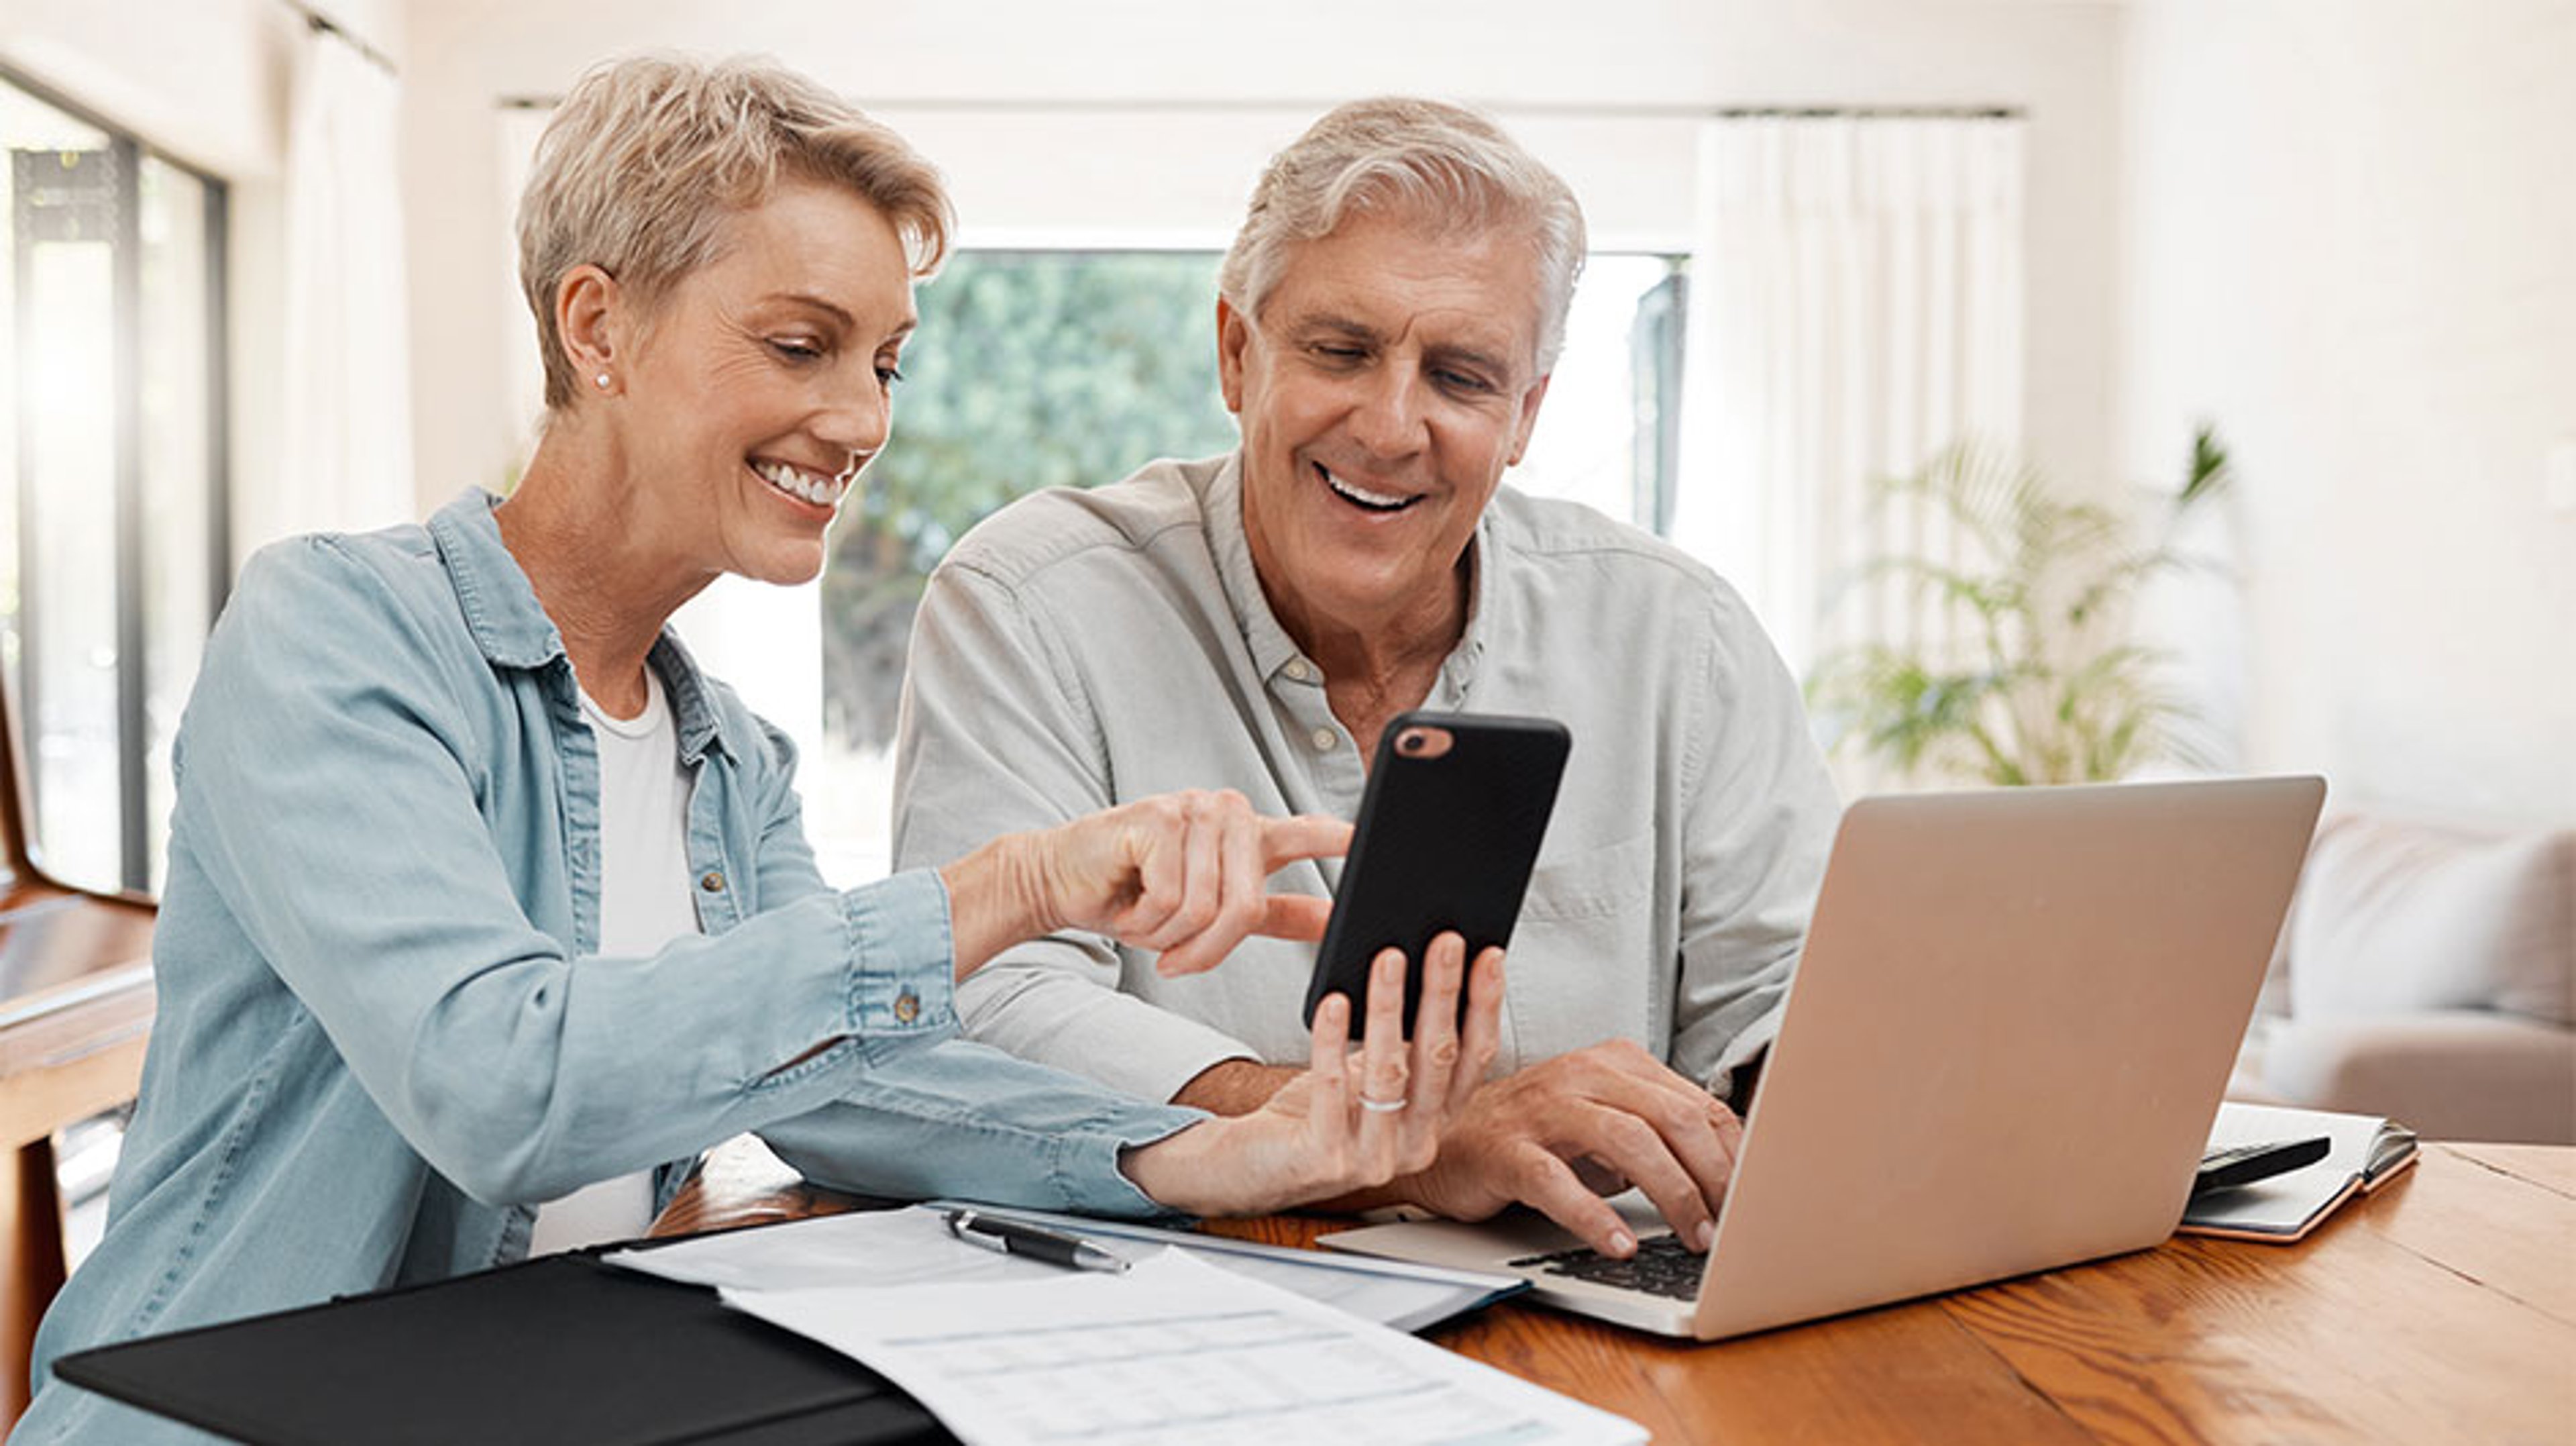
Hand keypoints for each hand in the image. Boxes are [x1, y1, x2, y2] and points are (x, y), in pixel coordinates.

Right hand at [941, 790, 1349, 979]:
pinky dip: (1146, 920)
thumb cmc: (1136, 895)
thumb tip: (1334, 918)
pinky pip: (1170, 898)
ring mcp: (1191, 809)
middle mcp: (1226, 810)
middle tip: (1175, 961)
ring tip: (1146, 922)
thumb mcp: (1212, 910)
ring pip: (1206, 907)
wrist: (1063, 881)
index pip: (1306, 832)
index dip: (1339, 840)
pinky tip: (1128, 902)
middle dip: (1208, 949)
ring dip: (1169, 935)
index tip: (1376, 841)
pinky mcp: (1156, 819)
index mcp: (1248, 831)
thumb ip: (1274, 911)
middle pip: (1246, 904)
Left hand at [1122, 932, 1505, 1215]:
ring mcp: (1373, 1156)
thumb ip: (1400, 1039)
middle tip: (1445, 941)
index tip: (1489, 955)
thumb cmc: (1317, 1111)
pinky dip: (1333, 1041)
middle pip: (1439, 1058)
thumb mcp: (1369, 1073)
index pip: (1476, 1059)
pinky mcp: (1325, 1157)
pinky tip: (1334, 1003)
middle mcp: (1415, 1142)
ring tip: (1387, 958)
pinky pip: (1331, 1089)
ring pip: (1390, 1072)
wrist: (1258, 1166)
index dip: (1485, 1006)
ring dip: (1390, 1008)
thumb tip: (1415, 961)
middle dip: (1443, 992)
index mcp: (1434, 1119)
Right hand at [1394, 1039, 1744, 1257]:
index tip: (1754, 1195)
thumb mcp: (1604, 1122)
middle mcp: (1583, 1075)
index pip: (1695, 1102)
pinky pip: (1558, 1181)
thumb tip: (1726, 1173)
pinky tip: (1620, 1242)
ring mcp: (1544, 1109)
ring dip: (1671, 1193)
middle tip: (1730, 1223)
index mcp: (1615, 1062)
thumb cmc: (1534, 1133)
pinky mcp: (1508, 1149)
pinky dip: (1595, 1215)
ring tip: (1692, 1234)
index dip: (1734, 1153)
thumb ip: (1656, 1133)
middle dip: (1712, 1175)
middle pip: (1671, 1117)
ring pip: (1627, 1141)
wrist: (1446, 1137)